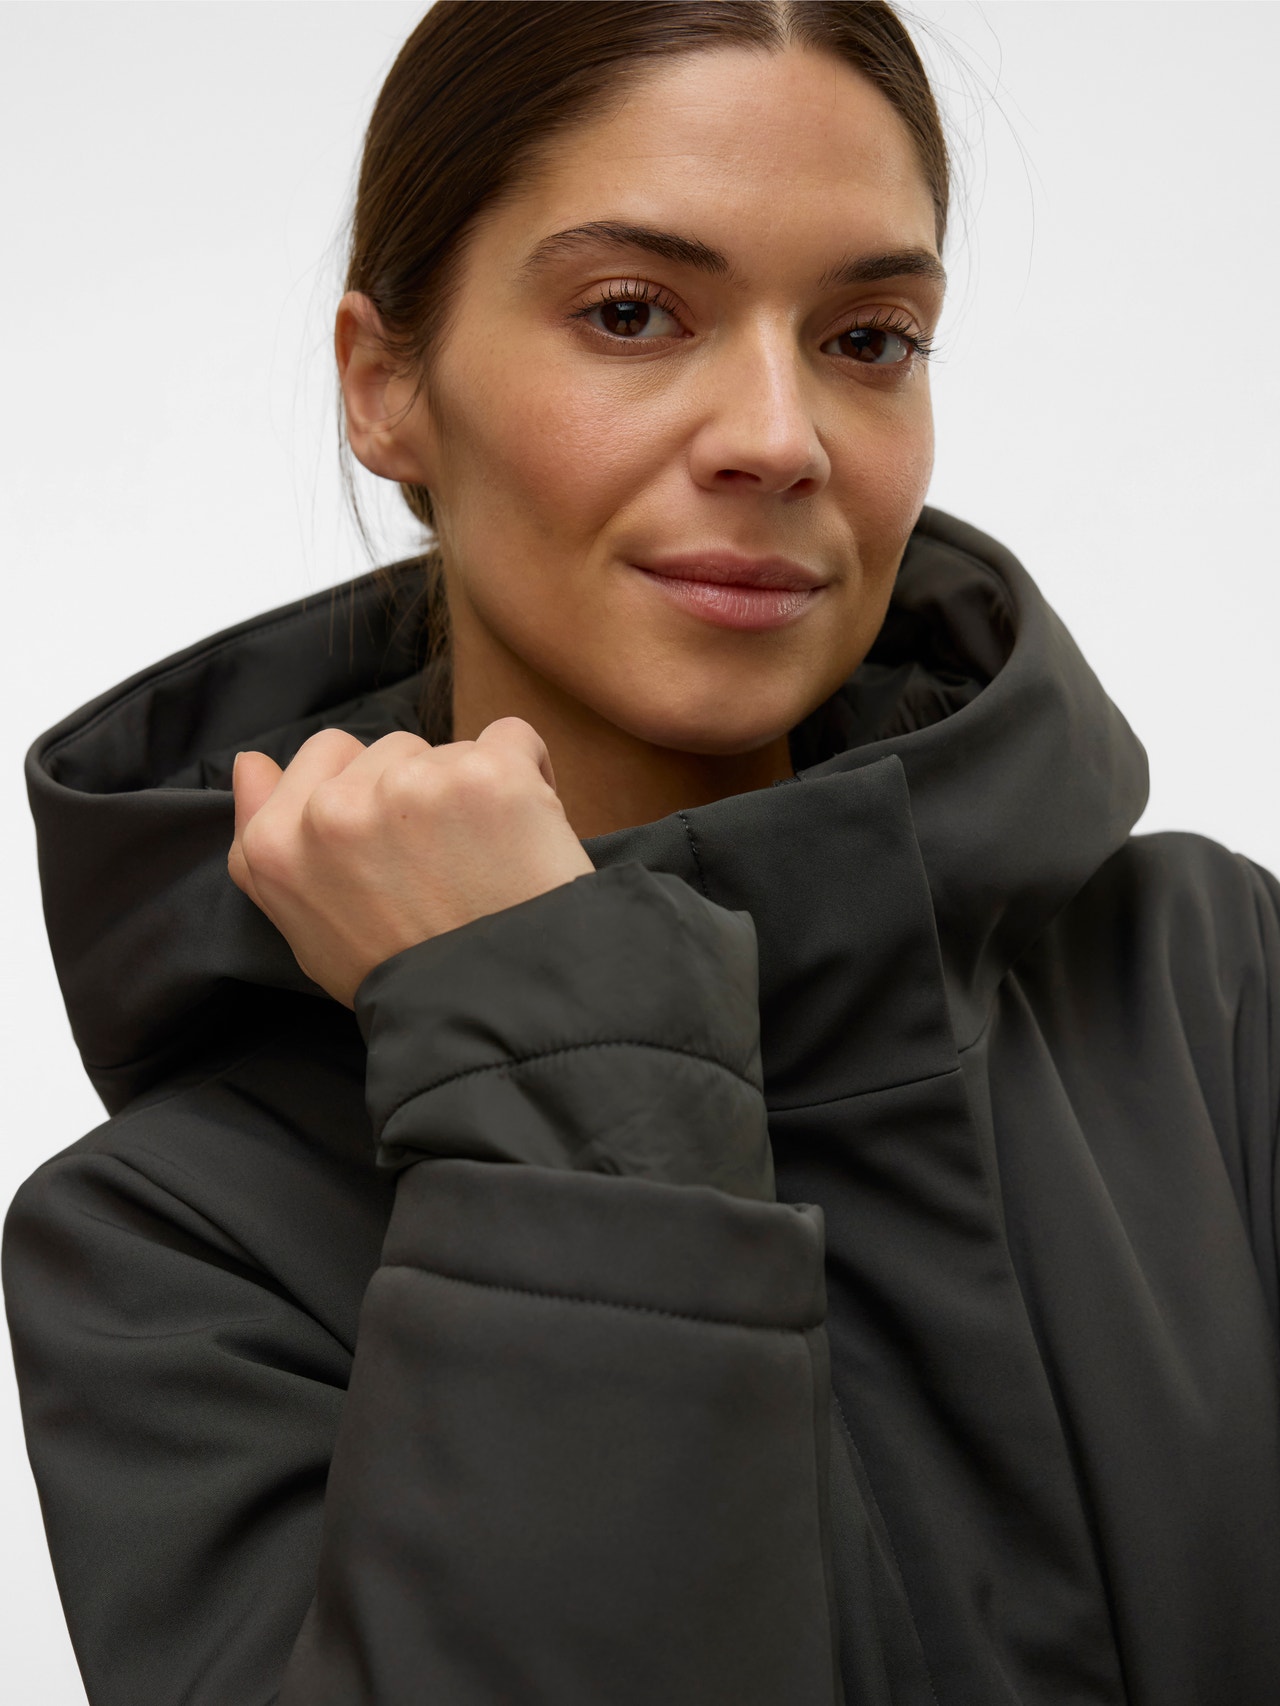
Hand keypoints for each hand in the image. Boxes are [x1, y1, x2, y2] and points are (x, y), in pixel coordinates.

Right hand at [228, 717, 596, 1007]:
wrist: (495, 1011)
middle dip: (416, 791)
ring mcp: (411, 787)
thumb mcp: (306, 927)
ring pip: (447, 748)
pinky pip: (513, 738)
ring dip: (468, 788)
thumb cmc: (403, 974)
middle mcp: (334, 808)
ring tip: (485, 862)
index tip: (396, 846)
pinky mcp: (487, 775)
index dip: (368, 793)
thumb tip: (249, 762)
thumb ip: (262, 839)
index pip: (323, 755)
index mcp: (277, 841)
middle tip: (442, 866)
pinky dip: (530, 775)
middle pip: (389, 749)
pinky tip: (526, 833)